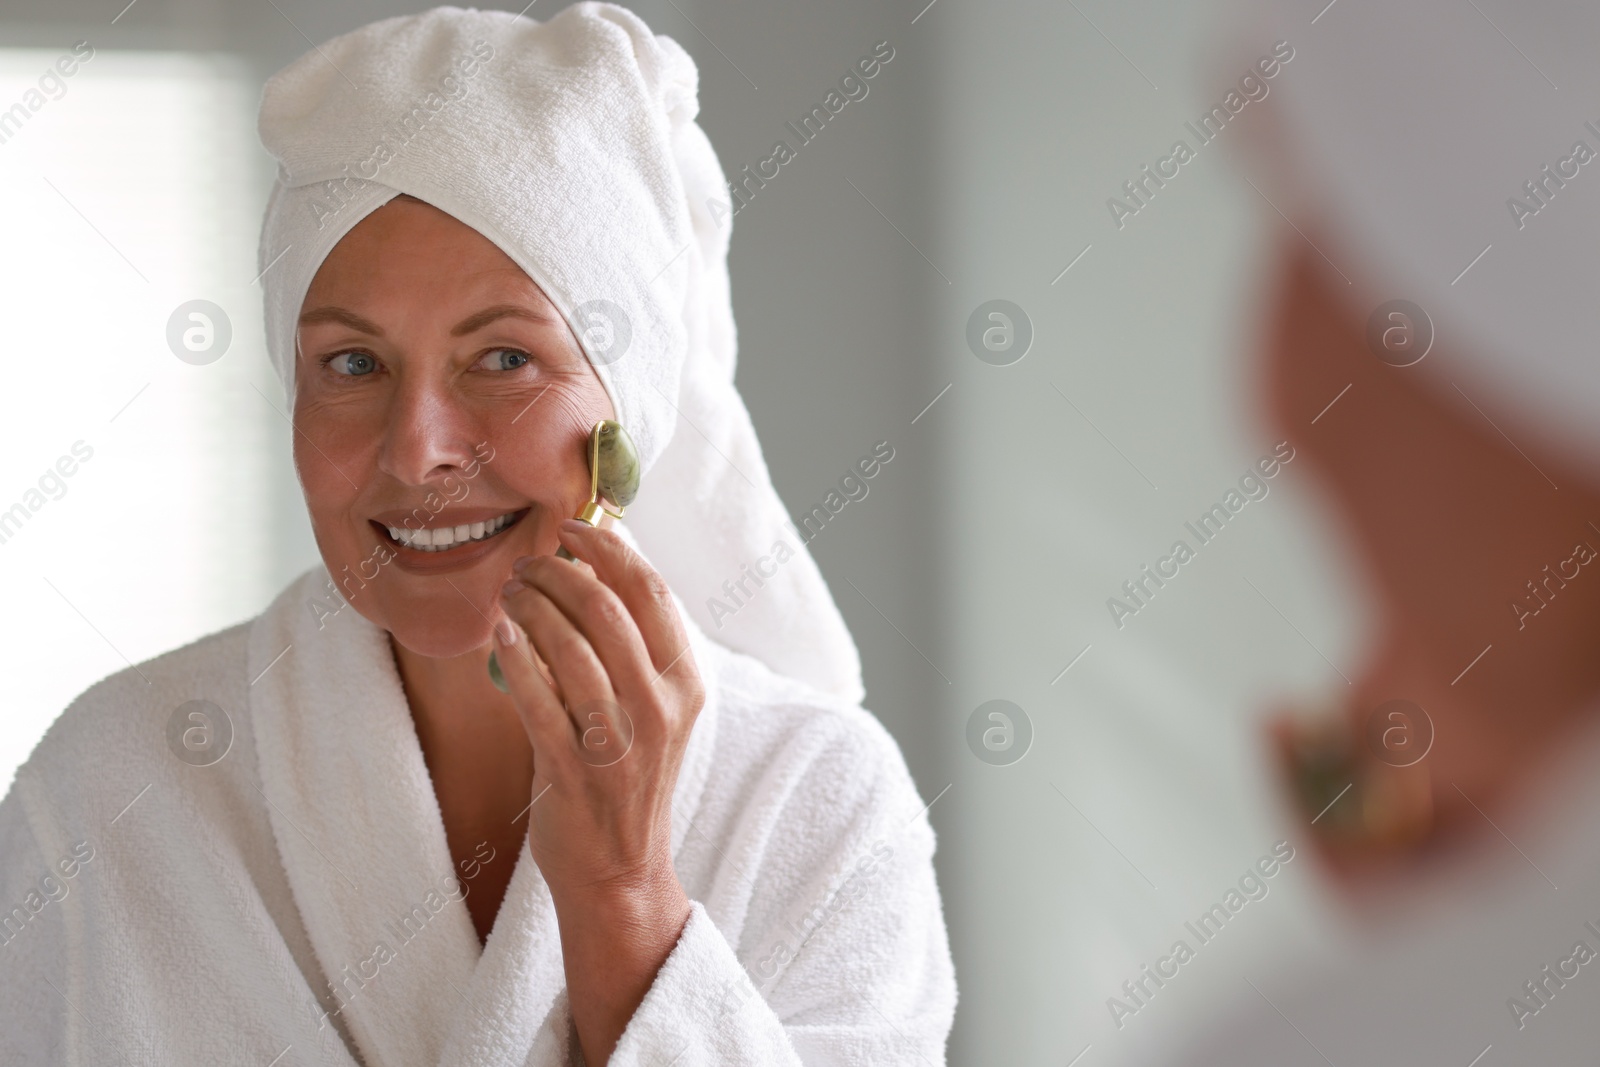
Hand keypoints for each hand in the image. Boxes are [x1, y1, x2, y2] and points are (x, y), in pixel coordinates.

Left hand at [493, 518, 702, 1060]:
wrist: (618, 869)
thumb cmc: (627, 775)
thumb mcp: (652, 708)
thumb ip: (633, 645)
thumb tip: (595, 563)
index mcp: (686, 684)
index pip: (652, 592)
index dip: (610, 550)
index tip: (572, 530)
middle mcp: (661, 708)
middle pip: (607, 610)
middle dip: (559, 573)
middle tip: (527, 565)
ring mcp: (620, 743)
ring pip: (569, 647)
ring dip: (530, 607)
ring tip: (508, 594)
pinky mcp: (576, 771)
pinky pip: (537, 698)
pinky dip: (514, 655)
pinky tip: (498, 633)